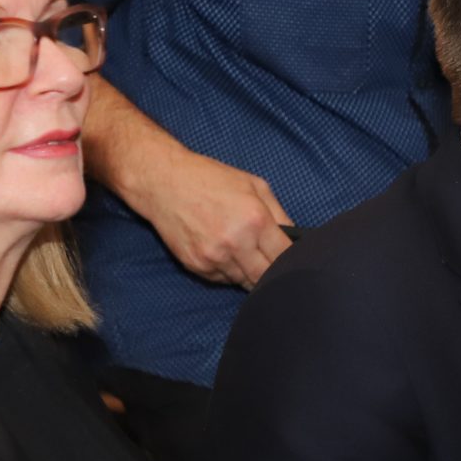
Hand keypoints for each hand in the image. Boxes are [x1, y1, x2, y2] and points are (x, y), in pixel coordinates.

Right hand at [126, 146, 292, 288]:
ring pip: (244, 282)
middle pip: (266, 277)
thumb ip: (279, 214)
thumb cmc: (210, 179)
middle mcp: (236, 243)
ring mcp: (215, 258)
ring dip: (250, 273)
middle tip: (272, 264)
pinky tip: (224, 252)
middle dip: (273, 274)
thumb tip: (295, 239)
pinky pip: (222, 280)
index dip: (292, 261)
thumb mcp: (254, 185)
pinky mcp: (197, 266)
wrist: (165, 183)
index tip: (293, 261)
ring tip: (244, 253)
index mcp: (255, 220)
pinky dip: (228, 271)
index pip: (285, 256)